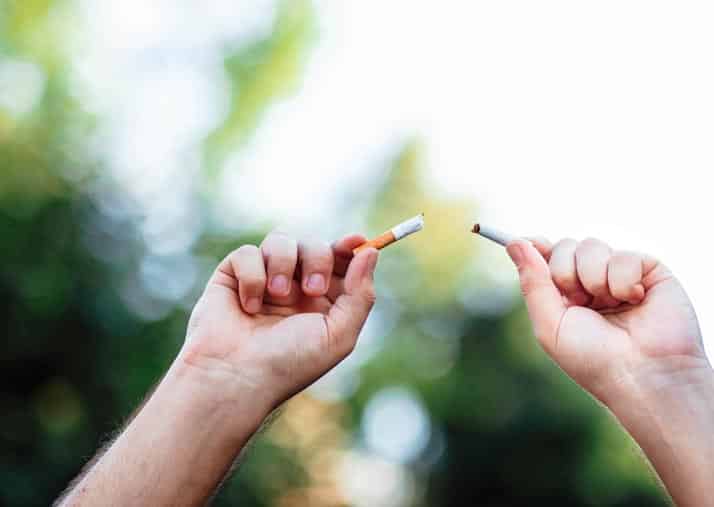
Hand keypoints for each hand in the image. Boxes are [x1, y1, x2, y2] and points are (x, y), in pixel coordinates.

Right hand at [181, 231, 377, 411]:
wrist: (236, 377)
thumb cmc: (290, 363)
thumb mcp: (338, 335)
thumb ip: (360, 294)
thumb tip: (371, 251)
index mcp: (322, 301)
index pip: (340, 261)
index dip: (349, 248)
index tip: (357, 241)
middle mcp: (294, 287)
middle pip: (314, 245)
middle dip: (318, 260)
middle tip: (312, 289)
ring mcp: (263, 279)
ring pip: (281, 240)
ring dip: (283, 263)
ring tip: (277, 295)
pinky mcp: (233, 276)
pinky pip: (247, 253)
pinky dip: (252, 276)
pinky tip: (249, 306)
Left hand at [506, 237, 705, 403]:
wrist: (645, 375)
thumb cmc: (594, 360)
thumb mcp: (550, 325)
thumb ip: (533, 282)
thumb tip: (515, 242)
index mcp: (565, 296)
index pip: (546, 257)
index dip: (536, 248)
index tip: (527, 243)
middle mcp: (591, 283)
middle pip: (565, 246)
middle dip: (564, 271)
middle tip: (578, 300)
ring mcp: (619, 275)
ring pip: (591, 246)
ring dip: (593, 278)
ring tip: (609, 304)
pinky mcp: (649, 271)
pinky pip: (624, 255)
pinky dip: (623, 280)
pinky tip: (634, 300)